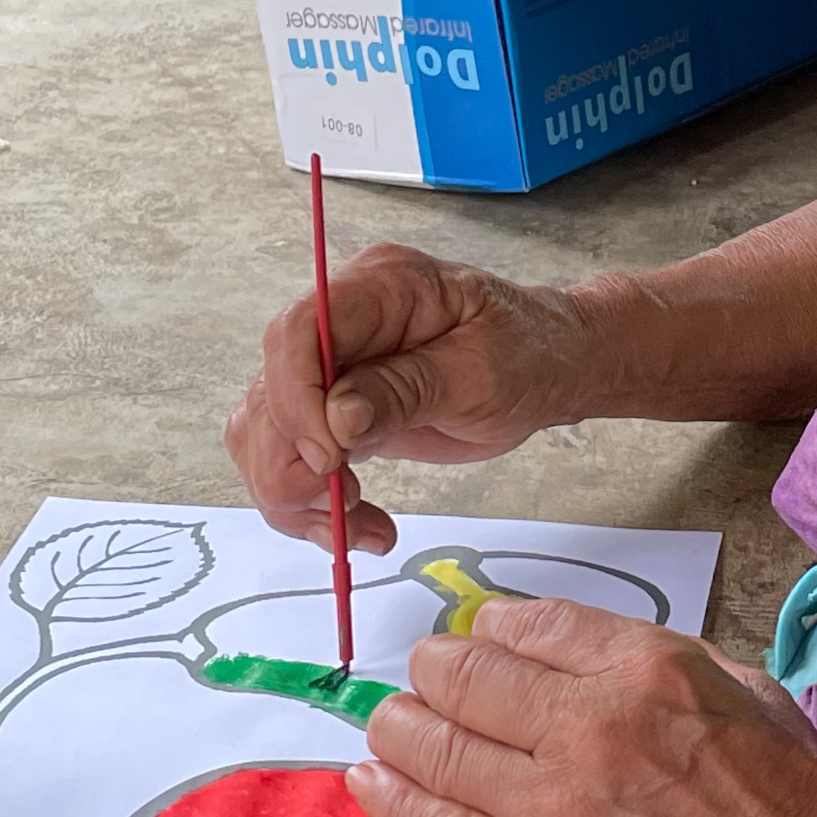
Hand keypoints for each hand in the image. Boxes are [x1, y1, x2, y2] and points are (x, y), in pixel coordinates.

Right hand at [225, 245, 604, 550]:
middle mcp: (341, 322)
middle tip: (344, 507)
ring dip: (299, 495)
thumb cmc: (530, 354)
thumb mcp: (483, 373)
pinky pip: (291, 458)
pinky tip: (360, 526)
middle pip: (270, 392)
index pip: (298, 332)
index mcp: (381, 287)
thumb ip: (407, 391)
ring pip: (266, 435)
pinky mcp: (331, 411)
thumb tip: (336, 418)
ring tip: (362, 529)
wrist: (551, 367)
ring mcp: (330, 368)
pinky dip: (314, 504)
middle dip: (293, 462)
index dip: (298, 398)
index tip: (330, 457)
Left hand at [349, 595, 816, 816]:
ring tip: (391, 725)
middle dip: (435, 672)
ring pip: (436, 748)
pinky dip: (394, 798)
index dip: (493, 630)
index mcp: (652, 672)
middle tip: (427, 681)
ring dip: (399, 728)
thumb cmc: (799, 812)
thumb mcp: (752, 699)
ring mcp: (558, 806)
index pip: (530, 626)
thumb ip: (663, 670)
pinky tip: (371, 780)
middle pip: (466, 678)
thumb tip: (582, 659)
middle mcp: (594, 727)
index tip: (482, 641)